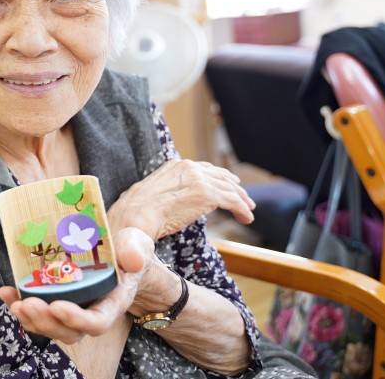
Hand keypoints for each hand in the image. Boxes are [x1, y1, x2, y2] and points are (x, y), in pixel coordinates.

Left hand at [0, 227, 154, 343]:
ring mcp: (72, 308)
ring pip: (50, 325)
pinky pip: (36, 310)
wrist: (117, 251)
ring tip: (15, 302)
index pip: (97, 322)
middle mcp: (91, 312)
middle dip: (46, 322)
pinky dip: (18, 304)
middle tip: (27, 304)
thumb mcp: (136, 244)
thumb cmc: (127, 249)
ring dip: (30, 318)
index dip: (77, 320)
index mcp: (113, 303)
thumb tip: (131, 260)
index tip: (58, 307)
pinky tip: (4, 292)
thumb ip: (135, 250)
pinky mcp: (56, 300)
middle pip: (68, 330)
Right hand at [108, 159, 254, 240]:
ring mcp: (199, 180)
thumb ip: (167, 193)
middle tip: (245, 199)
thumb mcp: (153, 194)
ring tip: (248, 211)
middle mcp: (189, 167)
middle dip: (234, 188)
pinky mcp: (207, 195)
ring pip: (229, 188)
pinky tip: (246, 218)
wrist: (136, 217)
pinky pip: (232, 201)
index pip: (204, 169)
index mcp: (176, 166)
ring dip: (241, 201)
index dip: (219, 178)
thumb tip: (170, 203)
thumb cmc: (137, 212)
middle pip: (220, 175)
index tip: (229, 186)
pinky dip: (242, 210)